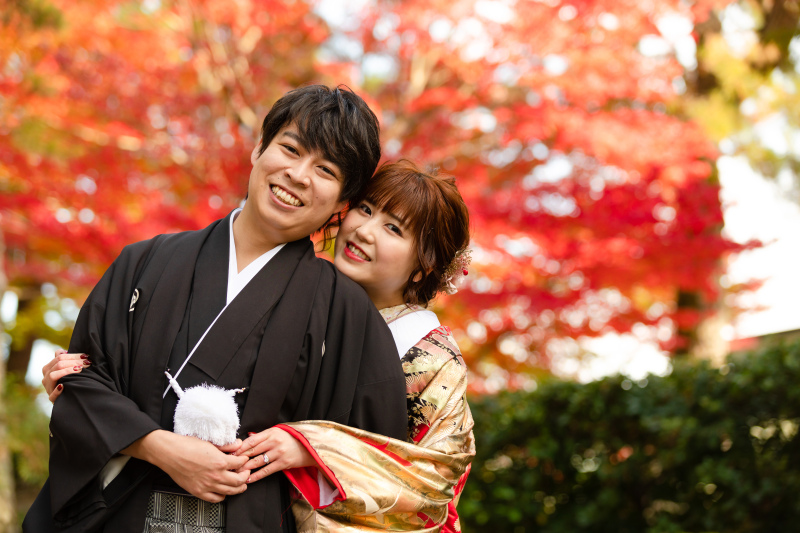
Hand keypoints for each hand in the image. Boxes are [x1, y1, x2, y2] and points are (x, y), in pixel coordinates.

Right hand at [42, 349, 90, 401]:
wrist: (70, 399)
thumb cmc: (70, 380)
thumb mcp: (66, 368)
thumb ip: (64, 359)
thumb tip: (64, 351)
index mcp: (49, 367)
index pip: (59, 357)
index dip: (74, 355)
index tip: (86, 356)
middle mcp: (46, 376)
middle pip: (58, 365)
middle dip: (74, 362)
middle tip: (87, 363)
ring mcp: (48, 388)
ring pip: (53, 375)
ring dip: (67, 372)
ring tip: (79, 370)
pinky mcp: (51, 399)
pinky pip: (52, 395)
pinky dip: (57, 390)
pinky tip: (63, 386)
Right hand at [123, 430, 250, 502]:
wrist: (170, 453)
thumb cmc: (187, 445)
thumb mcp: (210, 442)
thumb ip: (226, 446)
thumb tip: (238, 444)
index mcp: (220, 461)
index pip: (240, 463)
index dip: (244, 461)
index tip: (244, 460)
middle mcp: (216, 475)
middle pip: (239, 481)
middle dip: (245, 476)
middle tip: (246, 473)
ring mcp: (207, 485)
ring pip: (230, 492)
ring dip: (238, 488)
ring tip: (241, 485)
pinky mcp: (198, 492)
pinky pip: (215, 499)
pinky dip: (222, 496)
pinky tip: (224, 492)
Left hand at [234, 427, 315, 483]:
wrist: (310, 446)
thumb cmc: (293, 438)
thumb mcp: (278, 431)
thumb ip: (263, 435)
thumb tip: (248, 437)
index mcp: (271, 432)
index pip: (251, 440)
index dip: (239, 447)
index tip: (230, 453)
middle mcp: (274, 442)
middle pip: (252, 451)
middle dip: (239, 459)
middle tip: (229, 465)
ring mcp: (279, 453)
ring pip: (257, 461)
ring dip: (245, 468)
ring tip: (236, 473)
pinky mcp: (283, 463)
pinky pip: (266, 471)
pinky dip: (256, 475)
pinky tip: (249, 479)